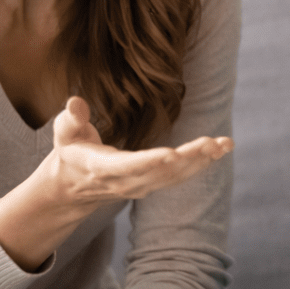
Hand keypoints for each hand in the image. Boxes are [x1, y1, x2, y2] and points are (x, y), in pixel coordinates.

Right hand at [0, 96, 233, 270]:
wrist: (74, 186)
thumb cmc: (71, 151)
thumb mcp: (64, 133)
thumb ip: (71, 119)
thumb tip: (75, 102)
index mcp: (101, 169)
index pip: (127, 167)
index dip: (149, 162)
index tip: (170, 155)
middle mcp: (126, 182)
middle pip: (160, 172)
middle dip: (187, 158)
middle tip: (210, 142)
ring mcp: (142, 186)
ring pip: (176, 175)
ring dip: (202, 160)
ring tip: (224, 144)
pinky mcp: (154, 184)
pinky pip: (181, 175)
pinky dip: (202, 163)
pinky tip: (220, 149)